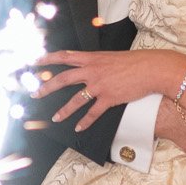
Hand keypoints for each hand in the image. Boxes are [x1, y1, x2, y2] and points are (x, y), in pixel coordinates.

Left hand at [37, 48, 180, 129]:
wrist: (150, 68)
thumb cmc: (134, 61)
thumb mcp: (111, 57)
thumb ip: (96, 62)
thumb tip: (88, 66)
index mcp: (92, 58)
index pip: (65, 56)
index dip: (48, 58)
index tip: (35, 61)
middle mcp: (92, 71)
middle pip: (63, 79)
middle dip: (46, 87)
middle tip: (35, 94)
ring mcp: (99, 85)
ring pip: (75, 100)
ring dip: (63, 110)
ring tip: (55, 118)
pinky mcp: (109, 98)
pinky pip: (93, 113)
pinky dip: (84, 122)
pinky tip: (78, 128)